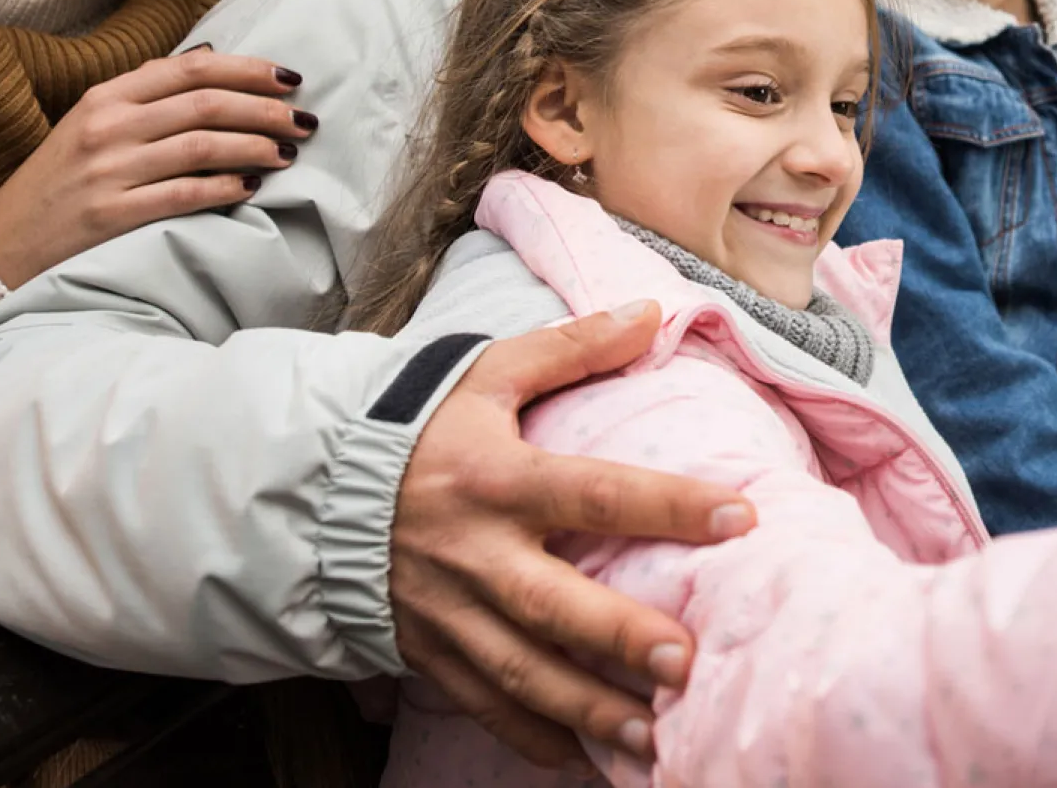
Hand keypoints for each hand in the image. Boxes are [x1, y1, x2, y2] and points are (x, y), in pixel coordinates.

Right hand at [0, 49, 310, 286]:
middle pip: (205, 103)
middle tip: (304, 118)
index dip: (248, 69)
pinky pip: (184, 194)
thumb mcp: (89, 124)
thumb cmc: (58, 183)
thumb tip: (211, 57)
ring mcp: (108, 170)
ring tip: (289, 151)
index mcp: (104, 97)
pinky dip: (225, 187)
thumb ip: (145, 93)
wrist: (2, 244)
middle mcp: (107, 127)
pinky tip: (253, 187)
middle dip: (265, 108)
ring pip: (202, 145)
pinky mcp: (111, 215)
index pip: (190, 68)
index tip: (290, 77)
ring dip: (256, 145)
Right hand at [391, 303, 757, 766]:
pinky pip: (483, 704)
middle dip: (617, 637)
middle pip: (552, 603)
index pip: (594, 492)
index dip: (667, 504)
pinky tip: (584, 758)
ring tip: (654, 738)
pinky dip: (530, 736)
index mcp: (496, 478)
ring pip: (521, 670)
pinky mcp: (428, 650)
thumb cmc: (419, 428)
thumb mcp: (487, 375)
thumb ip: (570, 347)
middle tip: (685, 664)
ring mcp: (447, 610)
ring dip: (588, 708)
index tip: (741, 518)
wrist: (315, 488)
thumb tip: (652, 313)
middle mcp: (473, 551)